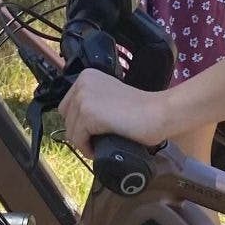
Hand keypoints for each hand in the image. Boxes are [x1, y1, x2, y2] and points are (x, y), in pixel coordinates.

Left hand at [58, 69, 172, 157]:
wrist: (157, 113)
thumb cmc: (140, 109)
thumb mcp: (109, 96)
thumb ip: (93, 102)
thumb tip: (77, 125)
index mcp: (87, 76)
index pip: (67, 105)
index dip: (78, 122)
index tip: (92, 132)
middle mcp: (82, 83)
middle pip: (67, 118)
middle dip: (79, 132)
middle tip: (96, 140)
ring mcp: (84, 97)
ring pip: (70, 131)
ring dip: (84, 142)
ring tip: (100, 145)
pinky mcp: (88, 114)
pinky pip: (77, 139)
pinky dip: (87, 148)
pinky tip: (100, 148)